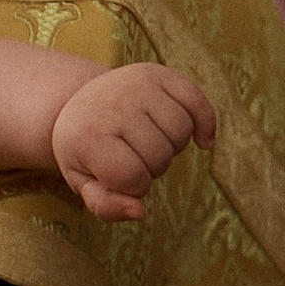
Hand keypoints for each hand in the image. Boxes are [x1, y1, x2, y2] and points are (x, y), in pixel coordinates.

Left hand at [51, 62, 216, 221]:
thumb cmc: (85, 150)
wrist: (78, 103)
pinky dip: (206, 123)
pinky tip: (203, 140)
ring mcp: (135, 85)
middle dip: (152, 167)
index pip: (133, 176)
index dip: (133, 186)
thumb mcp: (82, 181)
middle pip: (160, 155)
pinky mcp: (156, 73)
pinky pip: (197, 101)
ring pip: (181, 131)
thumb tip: (140, 212)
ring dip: (172, 146)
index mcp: (86, 136)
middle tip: (132, 156)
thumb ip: (105, 205)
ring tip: (150, 141)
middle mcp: (111, 105)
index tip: (117, 176)